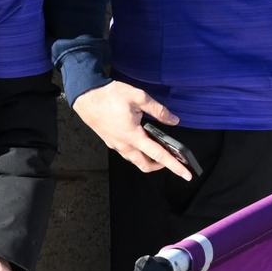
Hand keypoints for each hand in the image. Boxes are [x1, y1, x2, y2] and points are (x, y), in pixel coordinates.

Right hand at [72, 81, 191, 179]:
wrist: (86, 96)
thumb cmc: (109, 95)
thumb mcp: (138, 97)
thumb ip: (158, 110)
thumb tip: (173, 120)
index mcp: (133, 135)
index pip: (159, 155)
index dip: (174, 166)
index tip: (185, 174)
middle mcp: (124, 144)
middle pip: (145, 165)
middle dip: (160, 166)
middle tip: (171, 159)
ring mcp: (115, 144)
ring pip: (135, 160)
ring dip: (147, 160)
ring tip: (157, 149)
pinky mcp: (110, 141)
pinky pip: (126, 153)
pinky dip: (137, 153)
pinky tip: (140, 140)